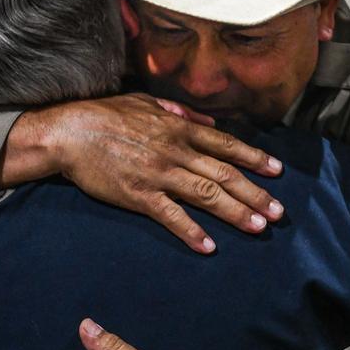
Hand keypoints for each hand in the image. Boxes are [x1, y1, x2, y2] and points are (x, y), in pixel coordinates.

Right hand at [4, 94, 284, 253]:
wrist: (69, 132)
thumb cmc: (104, 114)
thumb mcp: (146, 103)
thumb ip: (179, 113)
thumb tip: (207, 121)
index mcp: (178, 128)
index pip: (225, 144)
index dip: (254, 158)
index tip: (277, 171)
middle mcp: (175, 151)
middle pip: (224, 173)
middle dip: (255, 193)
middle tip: (279, 211)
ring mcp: (158, 174)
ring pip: (206, 195)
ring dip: (235, 212)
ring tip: (259, 227)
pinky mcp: (138, 195)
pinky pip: (171, 216)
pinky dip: (192, 232)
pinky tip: (209, 246)